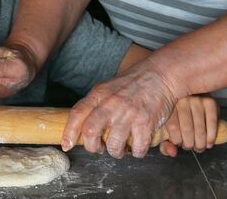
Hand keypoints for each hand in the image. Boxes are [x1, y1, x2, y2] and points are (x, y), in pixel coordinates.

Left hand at [62, 60, 178, 158]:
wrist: (160, 74)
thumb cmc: (133, 83)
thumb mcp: (107, 88)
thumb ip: (95, 103)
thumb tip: (82, 126)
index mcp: (98, 94)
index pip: (77, 114)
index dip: (69, 132)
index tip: (66, 145)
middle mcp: (110, 104)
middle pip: (90, 132)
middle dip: (92, 147)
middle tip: (99, 148)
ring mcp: (128, 114)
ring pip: (114, 145)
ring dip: (116, 152)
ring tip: (120, 149)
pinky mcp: (146, 122)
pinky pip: (137, 148)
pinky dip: (136, 152)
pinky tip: (137, 147)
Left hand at [159, 95, 219, 156]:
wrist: (193, 95)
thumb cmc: (178, 115)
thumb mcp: (167, 127)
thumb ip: (166, 143)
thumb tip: (173, 152)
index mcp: (168, 105)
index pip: (173, 127)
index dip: (177, 140)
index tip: (179, 143)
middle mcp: (182, 100)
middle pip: (187, 130)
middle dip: (190, 144)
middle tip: (191, 147)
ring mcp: (197, 100)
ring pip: (200, 129)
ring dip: (200, 143)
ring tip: (199, 147)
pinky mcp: (210, 102)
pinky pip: (212, 123)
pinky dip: (212, 136)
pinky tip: (209, 142)